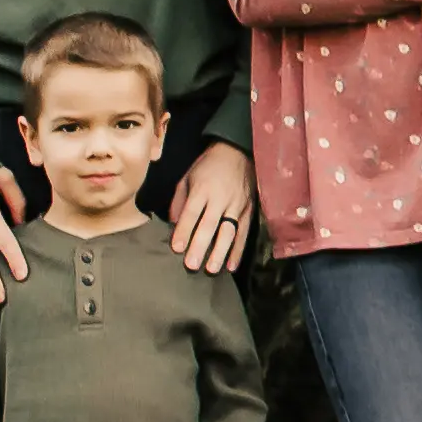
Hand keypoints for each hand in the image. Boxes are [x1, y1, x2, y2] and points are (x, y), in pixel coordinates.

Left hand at [168, 144, 254, 272]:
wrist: (238, 152)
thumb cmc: (208, 167)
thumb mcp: (187, 177)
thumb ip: (179, 201)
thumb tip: (172, 224)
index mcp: (202, 189)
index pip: (192, 213)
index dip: (184, 230)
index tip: (177, 248)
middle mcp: (220, 198)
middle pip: (209, 225)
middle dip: (200, 246)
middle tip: (192, 265)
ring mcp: (237, 205)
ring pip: (228, 231)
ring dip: (220, 252)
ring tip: (211, 269)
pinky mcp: (249, 210)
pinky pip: (244, 233)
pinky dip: (238, 250)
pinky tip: (232, 265)